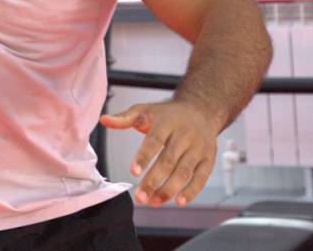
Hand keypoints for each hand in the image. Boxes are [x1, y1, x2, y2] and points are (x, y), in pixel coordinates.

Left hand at [100, 98, 219, 206]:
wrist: (200, 110)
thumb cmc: (167, 114)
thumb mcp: (145, 110)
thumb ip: (124, 118)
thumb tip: (103, 120)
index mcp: (166, 122)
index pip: (154, 141)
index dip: (144, 157)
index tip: (133, 172)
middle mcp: (184, 135)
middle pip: (168, 160)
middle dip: (153, 181)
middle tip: (140, 197)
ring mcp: (198, 148)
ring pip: (184, 172)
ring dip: (169, 189)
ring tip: (154, 202)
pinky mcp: (209, 159)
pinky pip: (201, 178)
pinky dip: (191, 191)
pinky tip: (178, 201)